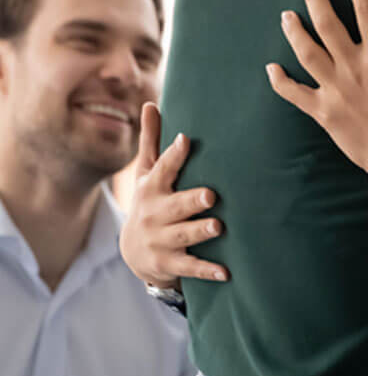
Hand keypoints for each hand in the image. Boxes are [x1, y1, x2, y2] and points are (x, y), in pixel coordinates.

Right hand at [119, 103, 228, 287]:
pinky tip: (226, 272)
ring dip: (200, 231)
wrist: (132, 252)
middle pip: (175, 206)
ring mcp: (160, 240)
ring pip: (182, 235)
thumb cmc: (150, 200)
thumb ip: (152, 140)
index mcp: (152, 188)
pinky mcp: (167, 264)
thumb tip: (149, 103)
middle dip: (191, 200)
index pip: (163, 169)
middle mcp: (154, 214)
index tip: (186, 139)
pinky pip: (189, 267)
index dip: (173, 154)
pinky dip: (207, 270)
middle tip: (211, 194)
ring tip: (219, 226)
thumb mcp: (147, 172)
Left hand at [266, 0, 367, 189]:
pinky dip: (281, 82)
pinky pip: (296, 94)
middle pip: (327, 25)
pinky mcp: (324, 113)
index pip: (367, 10)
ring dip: (294, 32)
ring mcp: (335, 90)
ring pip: (307, 53)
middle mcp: (353, 67)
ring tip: (286, 15)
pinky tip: (271, 69)